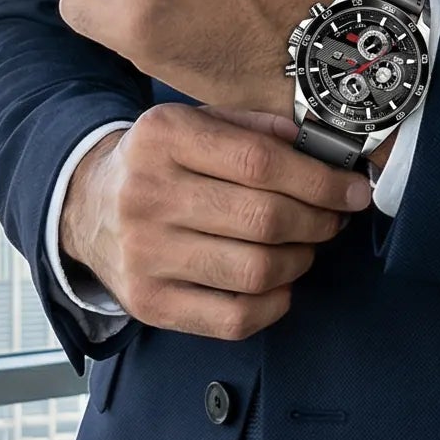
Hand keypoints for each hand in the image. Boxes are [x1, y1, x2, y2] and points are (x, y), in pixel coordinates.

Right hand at [60, 103, 372, 340]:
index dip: (320, 181)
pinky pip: (235, 317)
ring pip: (256, 271)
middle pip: (264, 218)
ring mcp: (144, 255)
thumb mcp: (194, 122)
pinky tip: (279, 283)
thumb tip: (320, 150)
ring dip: (300, 261)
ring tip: (304, 247)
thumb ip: (254, 127)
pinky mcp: (148, 302)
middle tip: (332, 219)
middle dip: (318, 222)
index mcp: (161, 137)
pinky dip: (274, 303)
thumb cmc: (159, 163)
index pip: (260, 162)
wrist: (85, 206)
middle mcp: (146, 195)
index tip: (353, 191)